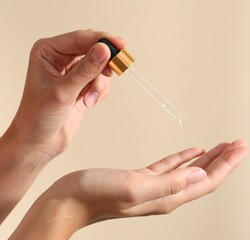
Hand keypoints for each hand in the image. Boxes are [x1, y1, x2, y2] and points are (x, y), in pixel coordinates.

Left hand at [5, 30, 125, 161]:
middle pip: (93, 48)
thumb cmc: (38, 117)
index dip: (102, 40)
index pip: (80, 38)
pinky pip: (101, 80)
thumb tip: (104, 50)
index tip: (120, 45)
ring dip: (99, 84)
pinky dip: (100, 91)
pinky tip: (89, 102)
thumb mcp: (63, 92)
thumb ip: (86, 70)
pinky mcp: (82, 85)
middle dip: (105, 62)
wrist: (39, 142)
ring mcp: (72, 72)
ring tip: (89, 99)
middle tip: (117, 68)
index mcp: (48, 52)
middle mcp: (60, 58)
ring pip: (99, 66)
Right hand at [10, 140, 247, 238]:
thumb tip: (201, 177)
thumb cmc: (95, 194)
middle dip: (225, 160)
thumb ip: (170, 183)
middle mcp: (166, 193)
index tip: (241, 148)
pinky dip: (186, 157)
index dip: (227, 164)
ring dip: (209, 158)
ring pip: (191, 170)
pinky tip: (194, 151)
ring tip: (223, 146)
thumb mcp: (135, 187)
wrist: (68, 200)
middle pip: (204, 176)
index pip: (207, 181)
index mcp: (168, 196)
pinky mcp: (143, 178)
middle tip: (240, 144)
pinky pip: (172, 166)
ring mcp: (155, 186)